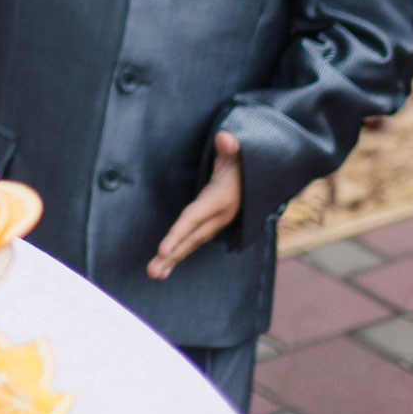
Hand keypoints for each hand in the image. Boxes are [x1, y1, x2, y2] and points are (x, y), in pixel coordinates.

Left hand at [148, 130, 241, 279]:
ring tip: (153, 274)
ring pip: (191, 244)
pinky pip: (193, 242)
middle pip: (191, 238)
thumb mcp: (238, 153)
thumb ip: (230, 147)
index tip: (162, 250)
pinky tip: (165, 267)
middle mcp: (218, 217)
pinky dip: (179, 255)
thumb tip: (224, 138)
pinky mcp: (211, 226)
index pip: (194, 218)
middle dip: (171, 256)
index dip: (178, 233)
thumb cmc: (242, 161)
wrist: (261, 177)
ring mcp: (215, 224)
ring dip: (172, 260)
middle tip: (151, 272)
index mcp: (219, 200)